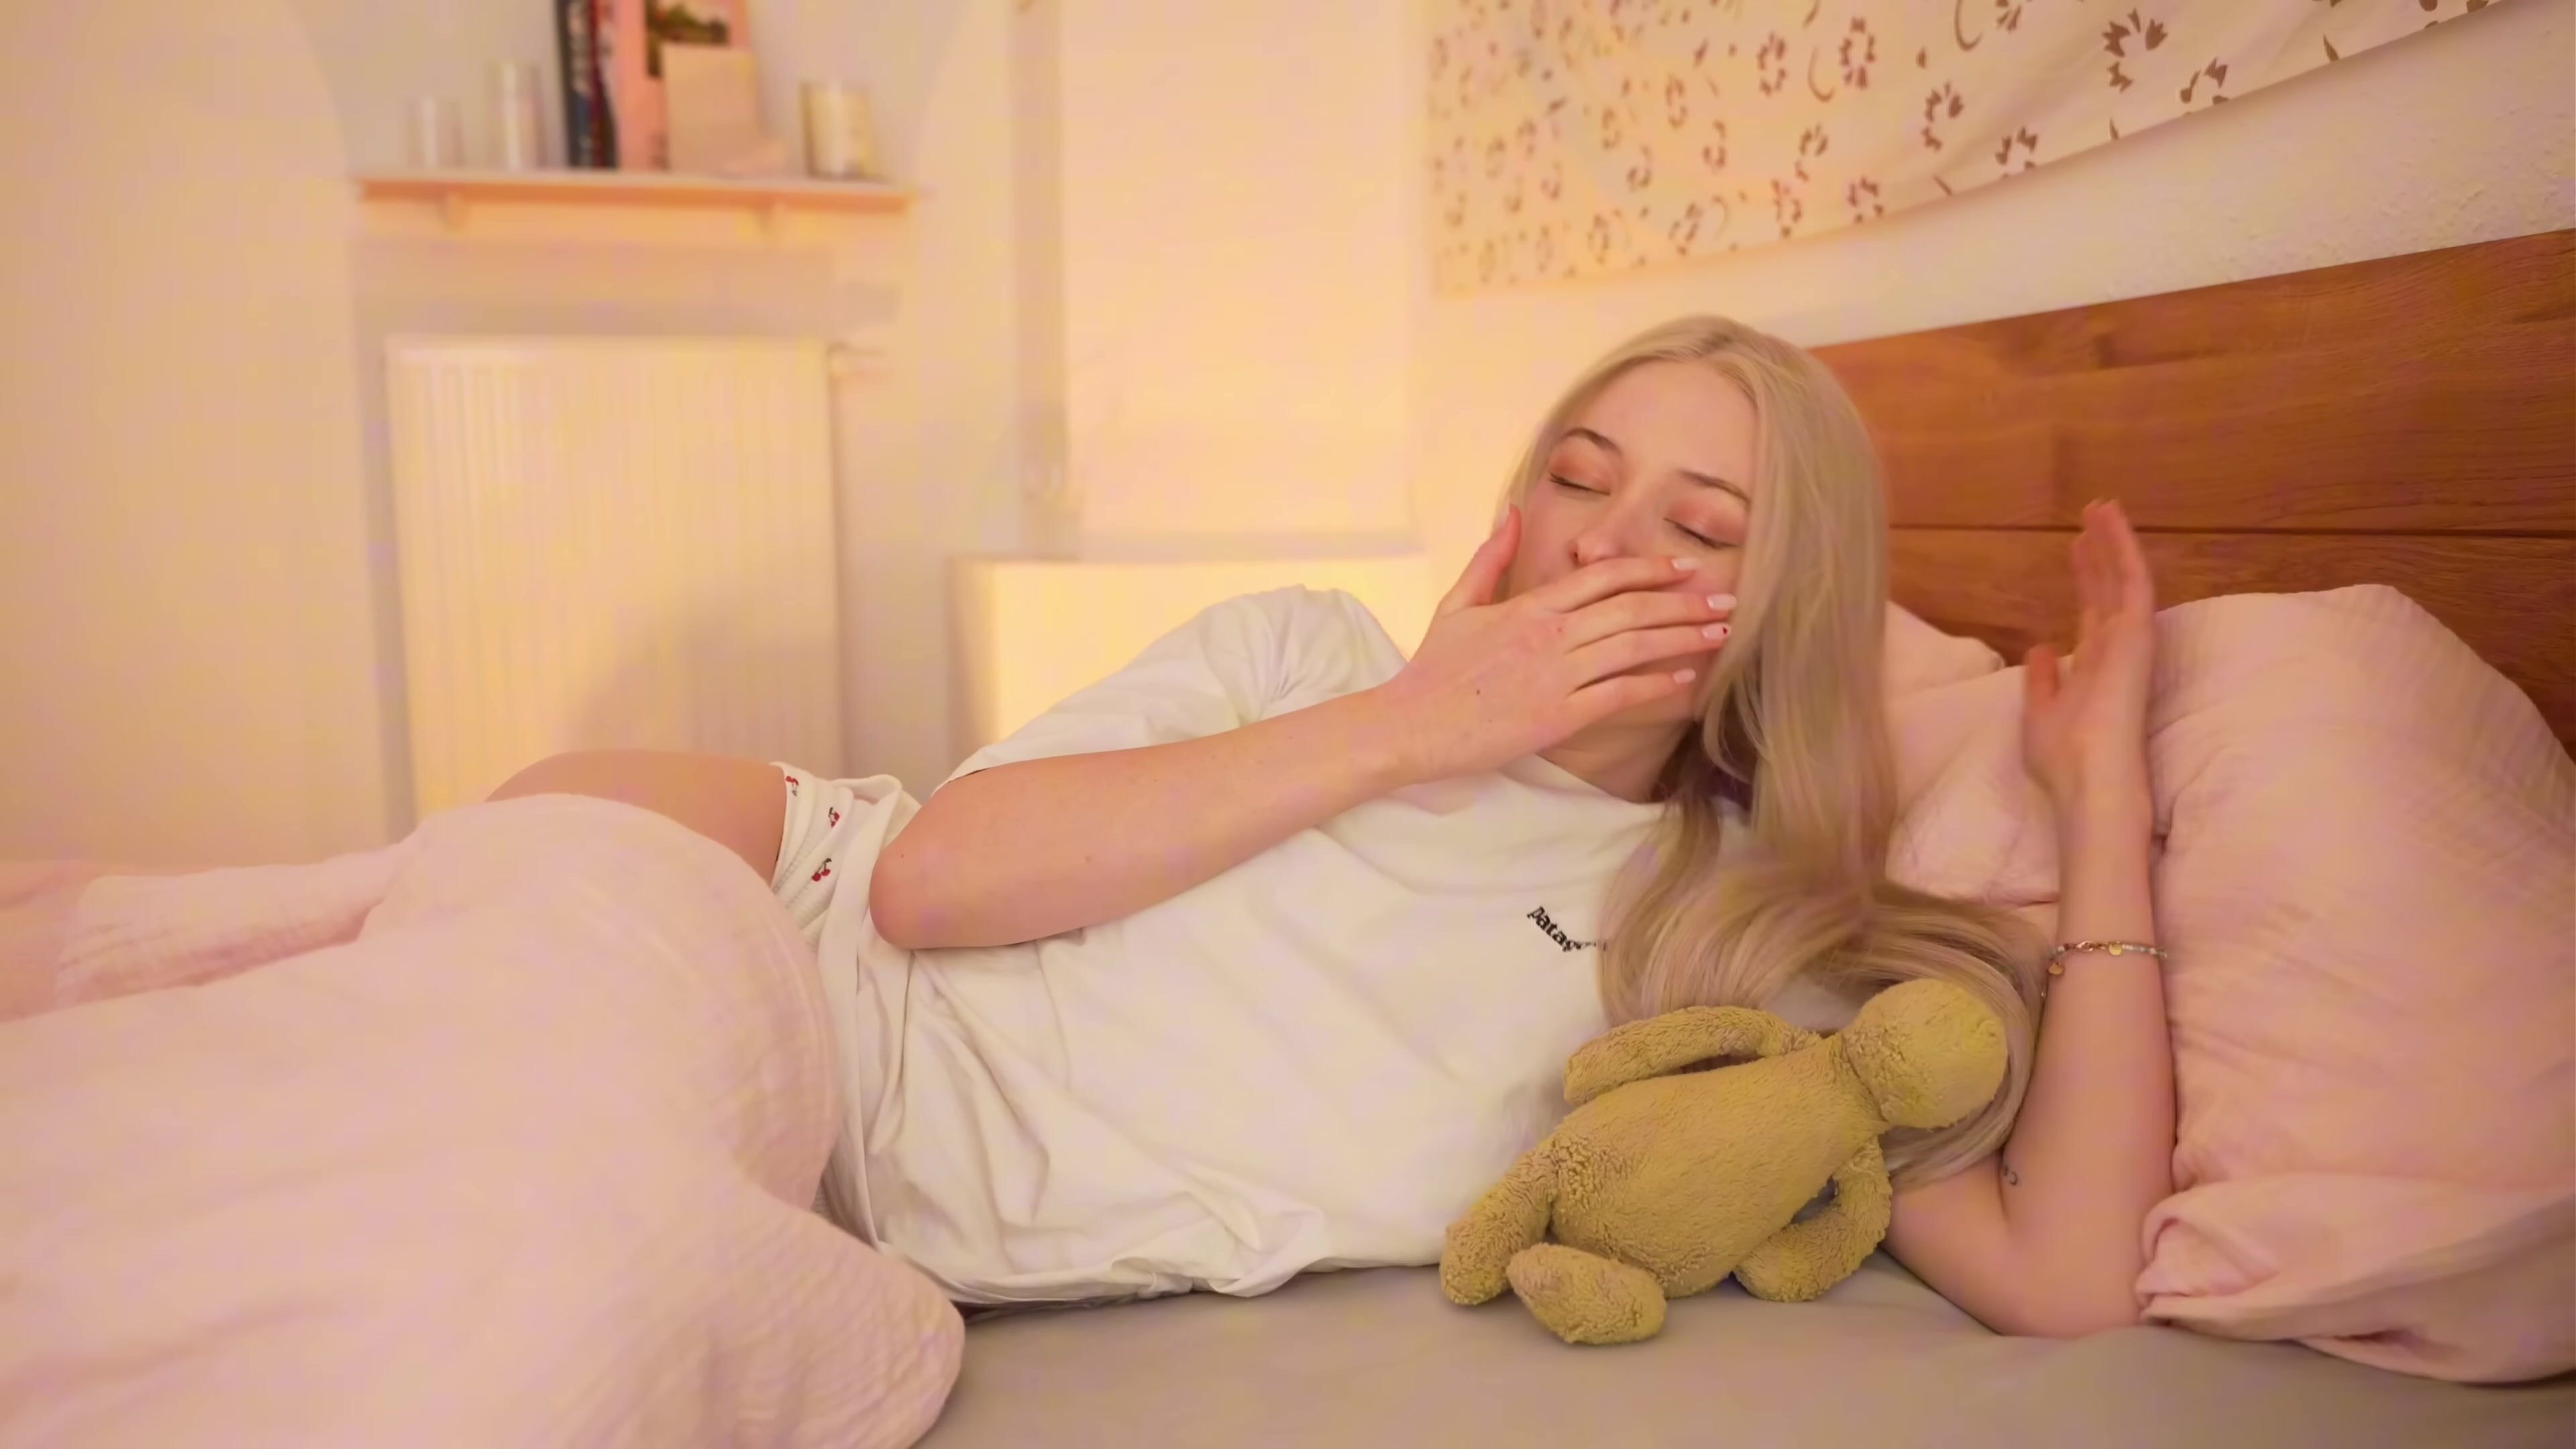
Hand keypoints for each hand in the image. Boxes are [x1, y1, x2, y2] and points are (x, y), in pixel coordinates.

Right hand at [1373, 506, 1731, 782]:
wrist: (1411, 724)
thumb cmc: (1433, 670)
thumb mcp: (1458, 604)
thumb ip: (1491, 558)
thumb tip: (1514, 513)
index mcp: (1530, 606)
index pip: (1603, 576)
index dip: (1651, 570)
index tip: (1686, 568)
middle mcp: (1551, 635)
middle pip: (1632, 607)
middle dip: (1685, 602)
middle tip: (1726, 600)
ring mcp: (1557, 675)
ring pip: (1635, 646)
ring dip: (1683, 637)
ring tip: (1720, 633)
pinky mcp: (1559, 716)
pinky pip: (1620, 694)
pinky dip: (1656, 684)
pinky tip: (1685, 679)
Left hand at [2022, 500, 2156, 820]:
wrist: (2088, 781)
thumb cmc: (2063, 761)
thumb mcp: (2039, 716)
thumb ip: (2042, 681)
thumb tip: (2041, 648)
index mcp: (2092, 670)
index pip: (2090, 615)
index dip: (2085, 579)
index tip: (2076, 548)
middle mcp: (2114, 651)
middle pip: (2106, 592)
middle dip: (2100, 553)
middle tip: (2092, 515)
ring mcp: (2128, 641)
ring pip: (2123, 580)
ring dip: (2113, 542)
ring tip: (2102, 507)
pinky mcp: (2138, 635)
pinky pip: (2133, 583)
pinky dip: (2123, 549)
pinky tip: (2111, 521)